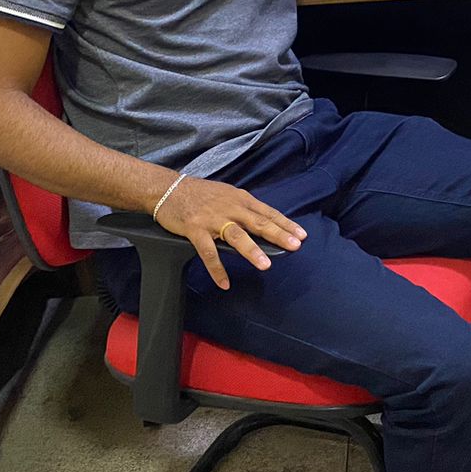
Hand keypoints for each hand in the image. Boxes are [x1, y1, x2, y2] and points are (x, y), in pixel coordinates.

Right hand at [155, 175, 306, 287]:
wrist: (168, 189)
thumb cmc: (200, 194)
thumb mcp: (227, 195)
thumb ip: (244, 208)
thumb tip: (263, 222)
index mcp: (241, 199)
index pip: (268, 212)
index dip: (285, 224)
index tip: (302, 235)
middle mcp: (230, 207)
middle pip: (258, 222)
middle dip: (278, 234)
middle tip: (295, 246)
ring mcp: (213, 219)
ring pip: (236, 235)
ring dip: (251, 250)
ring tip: (265, 265)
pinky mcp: (196, 229)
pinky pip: (208, 252)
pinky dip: (217, 269)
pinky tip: (224, 283)